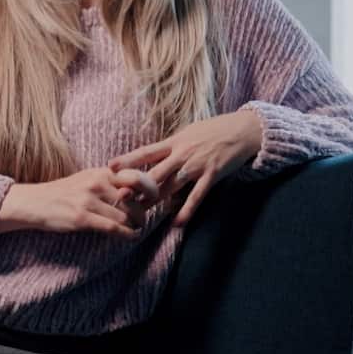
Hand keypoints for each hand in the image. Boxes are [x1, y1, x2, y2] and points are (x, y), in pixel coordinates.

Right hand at [0, 166, 158, 238]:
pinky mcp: (82, 218)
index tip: (153, 198)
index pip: (135, 176)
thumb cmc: (63, 192)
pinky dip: (126, 234)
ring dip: (135, 225)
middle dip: (142, 212)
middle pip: (133, 199)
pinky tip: (130, 236)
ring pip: (125, 216)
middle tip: (142, 219)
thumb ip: (109, 182)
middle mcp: (96, 183)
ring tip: (136, 228)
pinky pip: (113, 227)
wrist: (35, 202)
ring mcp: (89, 201)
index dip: (150, 188)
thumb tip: (134, 191)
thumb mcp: (86, 179)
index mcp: (100, 172)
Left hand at [107, 109, 264, 226]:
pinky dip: (187, 210)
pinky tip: (177, 223)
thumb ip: (171, 145)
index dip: (128, 159)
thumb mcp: (188, 132)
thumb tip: (152, 155)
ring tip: (140, 214)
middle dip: (137, 186)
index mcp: (174, 141)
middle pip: (155, 172)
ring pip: (172, 186)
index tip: (110, 166)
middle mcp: (182, 153)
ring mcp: (197, 165)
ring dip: (155, 201)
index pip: (146, 152)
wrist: (242, 130)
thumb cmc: (213, 130)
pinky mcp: (212, 175)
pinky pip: (197, 195)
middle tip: (120, 198)